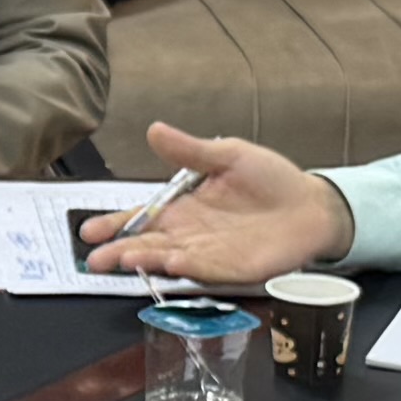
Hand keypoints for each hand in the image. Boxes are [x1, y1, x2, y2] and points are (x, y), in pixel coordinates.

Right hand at [87, 123, 342, 289]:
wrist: (311, 205)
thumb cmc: (271, 180)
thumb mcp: (228, 155)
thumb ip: (190, 150)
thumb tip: (155, 130)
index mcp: (184, 207)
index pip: (141, 218)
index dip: (115, 225)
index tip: (89, 229)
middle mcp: (190, 234)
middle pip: (147, 245)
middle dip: (120, 251)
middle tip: (95, 258)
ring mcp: (209, 254)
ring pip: (168, 260)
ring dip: (145, 261)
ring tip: (123, 259)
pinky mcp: (231, 269)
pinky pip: (202, 270)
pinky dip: (182, 268)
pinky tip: (165, 263)